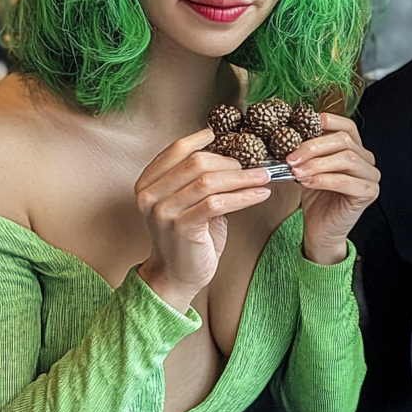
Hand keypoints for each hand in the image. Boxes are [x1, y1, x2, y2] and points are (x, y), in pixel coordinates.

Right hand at [134, 127, 271, 310]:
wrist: (176, 275)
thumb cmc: (187, 236)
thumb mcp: (186, 201)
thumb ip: (196, 178)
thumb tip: (230, 154)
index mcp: (147, 183)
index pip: (176, 150)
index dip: (200, 140)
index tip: (223, 136)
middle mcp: (150, 195)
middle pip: (195, 162)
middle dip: (230, 162)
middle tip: (254, 166)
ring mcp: (163, 212)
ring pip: (208, 181)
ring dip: (242, 177)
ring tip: (264, 177)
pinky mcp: (181, 228)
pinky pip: (216, 203)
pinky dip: (243, 196)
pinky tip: (259, 195)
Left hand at [285, 113, 379, 263]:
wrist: (321, 231)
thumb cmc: (317, 200)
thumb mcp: (309, 169)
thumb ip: (308, 152)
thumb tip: (289, 135)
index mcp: (356, 149)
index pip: (347, 126)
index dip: (328, 122)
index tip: (303, 125)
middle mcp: (367, 160)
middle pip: (344, 141)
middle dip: (314, 147)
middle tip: (291, 157)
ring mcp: (371, 176)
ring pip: (347, 159)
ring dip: (317, 163)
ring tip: (296, 172)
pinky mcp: (368, 193)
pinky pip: (345, 181)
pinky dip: (323, 179)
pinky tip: (306, 182)